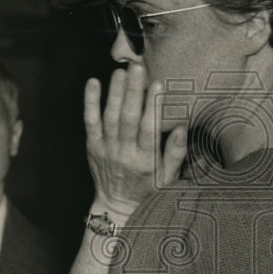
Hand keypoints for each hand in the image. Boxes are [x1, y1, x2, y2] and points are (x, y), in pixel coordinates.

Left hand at [84, 64, 187, 214]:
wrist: (117, 206)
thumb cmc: (148, 189)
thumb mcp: (169, 177)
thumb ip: (176, 152)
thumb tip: (182, 126)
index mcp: (145, 160)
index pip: (149, 129)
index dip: (152, 106)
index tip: (157, 85)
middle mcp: (124, 153)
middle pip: (127, 118)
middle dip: (132, 91)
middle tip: (137, 68)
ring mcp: (106, 149)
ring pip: (109, 117)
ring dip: (114, 92)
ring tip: (120, 71)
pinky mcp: (92, 147)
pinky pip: (90, 122)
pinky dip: (90, 102)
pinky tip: (93, 83)